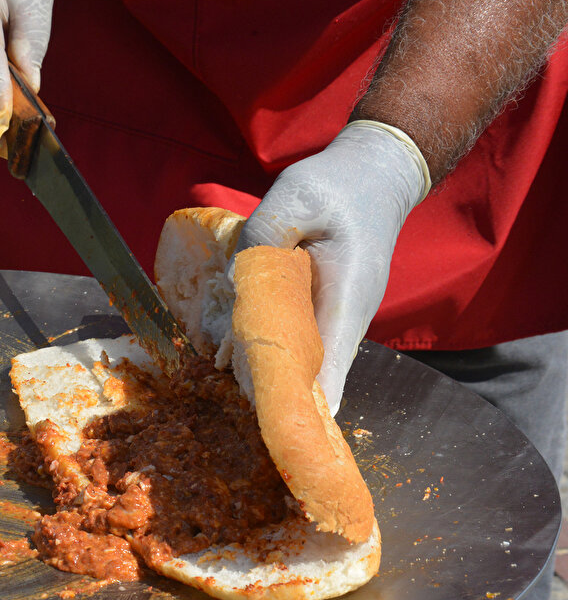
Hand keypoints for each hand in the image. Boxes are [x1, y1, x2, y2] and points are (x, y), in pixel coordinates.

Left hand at [234, 121, 429, 412]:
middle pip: (312, 379)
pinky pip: (296, 345)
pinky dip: (269, 354)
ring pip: (303, 366)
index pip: (326, 371)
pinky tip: (232, 356)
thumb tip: (234, 278)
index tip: (273, 424)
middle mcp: (344, 321)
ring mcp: (335, 321)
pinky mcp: (322, 314)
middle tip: (229, 402)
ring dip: (267, 377)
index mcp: (345, 300)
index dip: (300, 403)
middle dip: (274, 396)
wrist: (376, 174)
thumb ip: (263, 235)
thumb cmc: (340, 187)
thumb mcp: (298, 197)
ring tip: (222, 382)